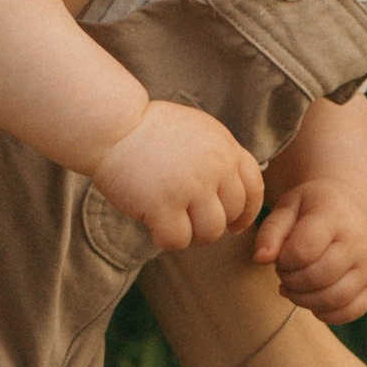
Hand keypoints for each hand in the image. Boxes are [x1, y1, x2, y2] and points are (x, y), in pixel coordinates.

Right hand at [91, 100, 267, 251]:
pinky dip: (167, 241)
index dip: (247, 212)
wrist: (112, 125)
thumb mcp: (197, 131)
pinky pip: (178, 240)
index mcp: (225, 147)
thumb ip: (218, 156)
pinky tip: (154, 228)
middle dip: (214, 225)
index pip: (254, 188)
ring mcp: (190, 186)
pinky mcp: (163, 205)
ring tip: (172, 225)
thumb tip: (233, 194)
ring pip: (210, 233)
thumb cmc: (148, 129)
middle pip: (233, 214)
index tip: (234, 223)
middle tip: (189, 223)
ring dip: (192, 236)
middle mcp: (215, 167)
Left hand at [252, 177, 366, 325]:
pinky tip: (314, 298)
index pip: (304, 250)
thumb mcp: (287, 208)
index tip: (280, 256)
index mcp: (335, 216)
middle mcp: (360, 240)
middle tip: (285, 273)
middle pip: (319, 277)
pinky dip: (327, 313)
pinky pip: (351, 311)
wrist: (350, 206)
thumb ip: (270, 232)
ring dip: (305, 300)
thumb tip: (261, 259)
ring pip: (335, 298)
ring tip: (295, 287)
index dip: (284, 260)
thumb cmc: (311, 210)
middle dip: (292, 281)